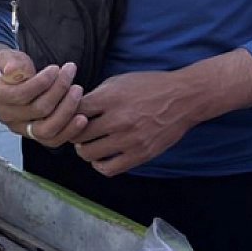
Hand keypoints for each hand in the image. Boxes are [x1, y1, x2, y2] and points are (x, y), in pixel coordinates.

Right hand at [0, 46, 87, 148]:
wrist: (9, 80)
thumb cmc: (12, 66)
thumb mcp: (7, 57)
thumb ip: (10, 61)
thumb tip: (12, 70)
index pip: (22, 94)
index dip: (42, 82)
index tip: (56, 68)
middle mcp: (7, 116)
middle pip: (38, 111)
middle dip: (59, 90)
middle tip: (70, 74)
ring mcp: (21, 128)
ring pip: (46, 130)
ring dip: (67, 111)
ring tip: (78, 91)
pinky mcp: (35, 135)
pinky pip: (53, 140)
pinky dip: (69, 130)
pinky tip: (82, 117)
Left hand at [73, 71, 201, 176]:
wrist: (184, 98)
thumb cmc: (149, 86)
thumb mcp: (119, 81)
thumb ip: (96, 95)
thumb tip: (73, 107)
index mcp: (110, 98)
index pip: (74, 111)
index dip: (67, 113)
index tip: (69, 114)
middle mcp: (118, 120)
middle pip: (78, 134)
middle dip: (73, 133)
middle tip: (76, 131)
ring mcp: (129, 140)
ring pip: (89, 154)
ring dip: (84, 150)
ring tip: (88, 144)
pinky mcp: (140, 154)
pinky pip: (109, 169)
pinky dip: (99, 165)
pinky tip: (101, 157)